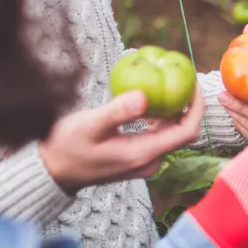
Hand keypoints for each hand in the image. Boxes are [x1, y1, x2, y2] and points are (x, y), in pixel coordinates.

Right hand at [39, 87, 204, 193]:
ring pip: (169, 133)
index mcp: (144, 154)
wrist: (52, 171)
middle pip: (182, 132)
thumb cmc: (66, 146)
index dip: (196, 108)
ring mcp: (144, 161)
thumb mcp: (89, 126)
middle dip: (188, 106)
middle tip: (184, 77)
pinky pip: (157, 135)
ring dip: (173, 110)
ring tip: (171, 81)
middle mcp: (150, 161)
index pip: (186, 132)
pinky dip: (159, 117)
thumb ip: (117, 112)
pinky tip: (151, 98)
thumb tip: (145, 96)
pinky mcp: (136, 157)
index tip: (195, 83)